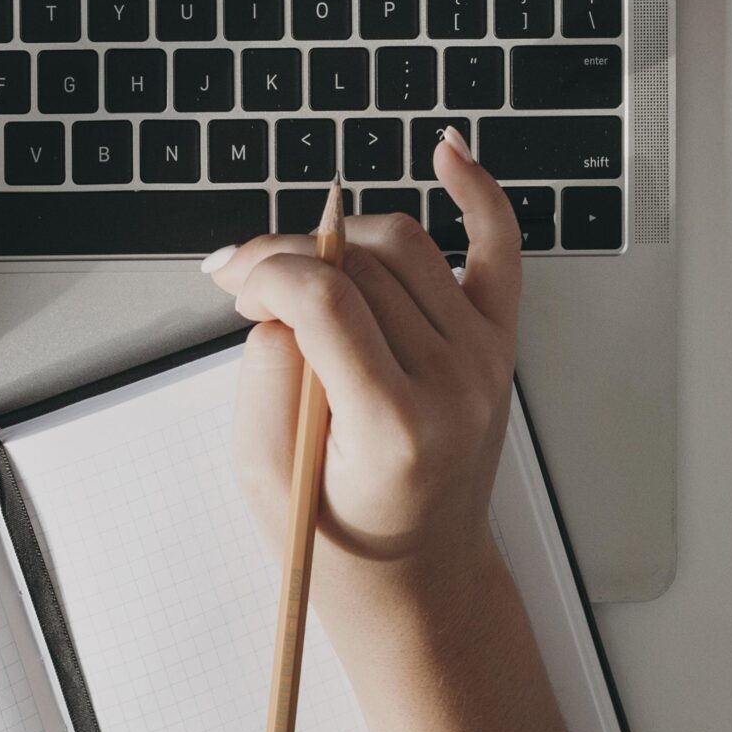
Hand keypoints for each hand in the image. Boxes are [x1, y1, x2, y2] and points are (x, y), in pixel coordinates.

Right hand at [203, 131, 522, 625]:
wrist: (419, 580)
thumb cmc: (339, 538)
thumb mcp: (264, 472)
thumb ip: (265, 371)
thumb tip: (279, 289)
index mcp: (398, 429)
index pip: (328, 302)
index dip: (266, 273)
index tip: (233, 286)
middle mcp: (455, 386)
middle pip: (362, 267)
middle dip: (288, 260)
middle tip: (247, 287)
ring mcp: (485, 360)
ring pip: (406, 245)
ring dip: (341, 241)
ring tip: (300, 271)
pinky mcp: (498, 344)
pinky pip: (497, 247)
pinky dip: (477, 193)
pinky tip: (448, 151)